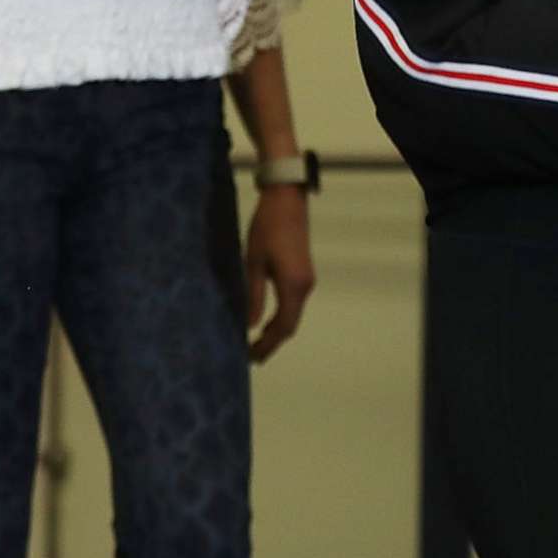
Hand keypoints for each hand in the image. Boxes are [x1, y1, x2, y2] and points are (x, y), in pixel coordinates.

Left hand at [245, 185, 315, 363]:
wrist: (287, 199)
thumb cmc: (266, 228)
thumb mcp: (253, 262)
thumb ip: (253, 295)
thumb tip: (251, 326)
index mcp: (293, 286)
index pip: (282, 327)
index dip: (268, 345)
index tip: (251, 357)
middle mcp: (305, 286)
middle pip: (291, 324)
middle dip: (272, 341)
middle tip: (252, 355)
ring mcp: (307, 279)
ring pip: (293, 314)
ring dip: (276, 329)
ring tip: (256, 341)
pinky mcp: (304, 271)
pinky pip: (294, 302)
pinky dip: (281, 316)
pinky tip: (267, 318)